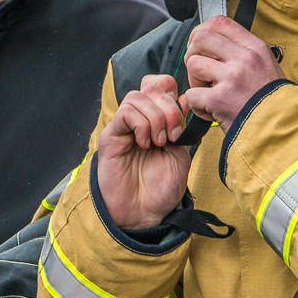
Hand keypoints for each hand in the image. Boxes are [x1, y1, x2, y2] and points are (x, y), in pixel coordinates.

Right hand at [96, 73, 192, 228]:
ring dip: (155, 118)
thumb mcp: (181, 153)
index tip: (183, 121)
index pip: (162, 85)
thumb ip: (183, 126)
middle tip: (173, 135)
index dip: (174, 93)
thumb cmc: (162, 188)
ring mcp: (124, 126)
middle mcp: (140, 119)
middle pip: (152, 87)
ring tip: (159, 143)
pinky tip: (144, 144)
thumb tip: (186, 98)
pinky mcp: (111, 135)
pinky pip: (125, 112)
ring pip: (138, 96)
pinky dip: (141, 125)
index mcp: (158, 120)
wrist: (144, 213)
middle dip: (169, 107)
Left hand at [182, 16, 284, 132]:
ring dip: (195, 81)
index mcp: (256, 48)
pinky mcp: (220, 99)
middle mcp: (245, 58)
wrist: (283, 130)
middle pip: (201, 37)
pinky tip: (211, 111)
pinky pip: (192, 94)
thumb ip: (243, 53)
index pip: (220, 22)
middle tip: (199, 71)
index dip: (202, 31)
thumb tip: (216, 43)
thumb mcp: (266, 67)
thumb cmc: (273, 103)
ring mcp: (232, 77)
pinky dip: (197, 106)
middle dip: (192, 53)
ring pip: (193, 64)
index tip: (199, 45)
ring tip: (208, 94)